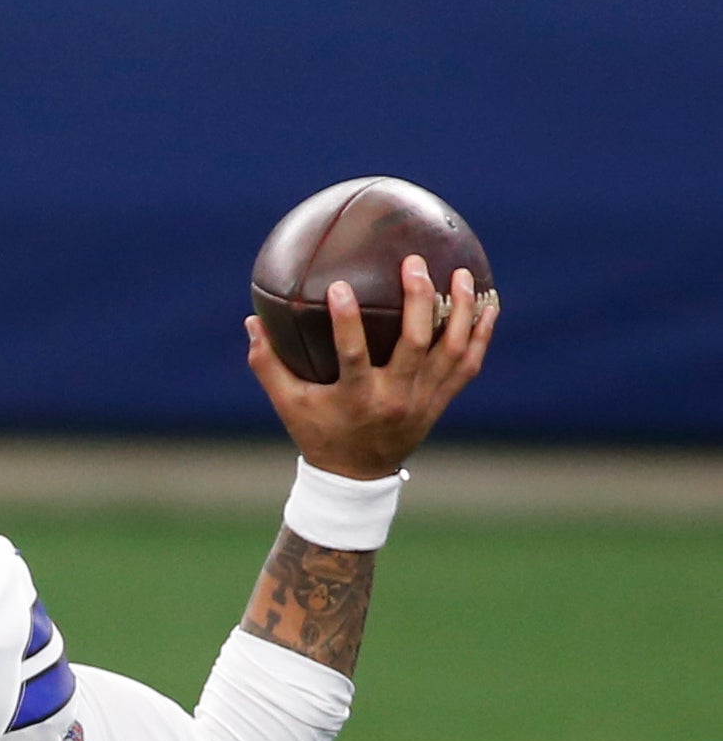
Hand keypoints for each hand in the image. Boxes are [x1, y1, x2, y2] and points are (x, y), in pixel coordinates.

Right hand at [246, 256, 497, 479]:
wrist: (358, 476)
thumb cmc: (318, 433)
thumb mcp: (288, 404)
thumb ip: (268, 365)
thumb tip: (250, 323)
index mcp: (356, 398)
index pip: (352, 354)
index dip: (346, 321)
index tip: (338, 287)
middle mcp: (395, 397)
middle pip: (415, 343)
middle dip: (419, 300)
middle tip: (415, 264)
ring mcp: (423, 399)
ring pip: (451, 349)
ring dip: (461, 311)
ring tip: (462, 275)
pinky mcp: (441, 400)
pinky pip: (469, 364)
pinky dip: (481, 335)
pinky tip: (489, 304)